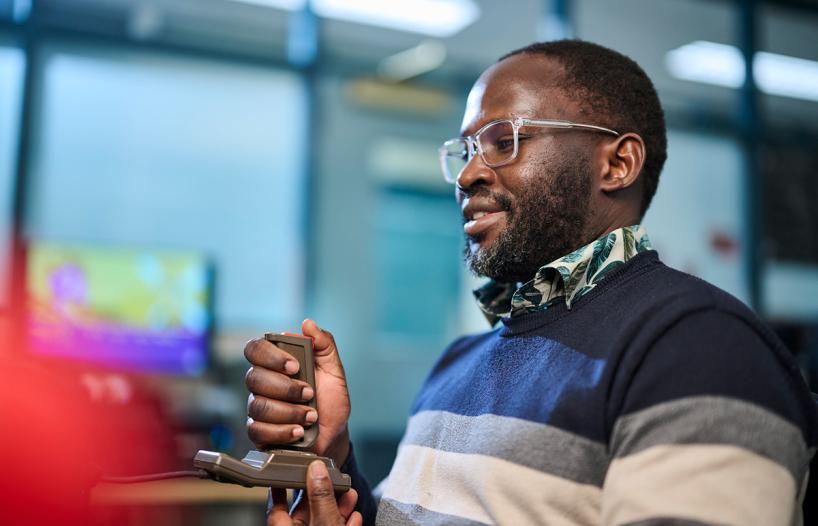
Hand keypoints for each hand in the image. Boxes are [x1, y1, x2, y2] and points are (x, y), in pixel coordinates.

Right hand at [245, 319, 351, 464]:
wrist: (334, 433)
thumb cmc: (331, 401)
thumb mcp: (334, 371)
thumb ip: (324, 345)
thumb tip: (308, 324)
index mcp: (276, 364)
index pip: (255, 349)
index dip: (271, 356)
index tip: (295, 366)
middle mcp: (263, 384)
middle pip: (254, 378)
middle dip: (287, 388)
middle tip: (310, 394)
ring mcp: (258, 408)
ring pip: (259, 406)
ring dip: (290, 411)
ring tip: (311, 416)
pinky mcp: (258, 433)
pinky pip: (258, 430)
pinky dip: (283, 431)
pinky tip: (298, 430)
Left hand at [268, 461, 362, 525]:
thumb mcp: (324, 522)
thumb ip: (321, 497)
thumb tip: (317, 471)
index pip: (276, 507)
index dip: (280, 488)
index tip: (283, 473)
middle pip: (308, 509)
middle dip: (323, 492)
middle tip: (330, 478)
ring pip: (326, 517)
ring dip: (340, 505)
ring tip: (350, 494)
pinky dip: (348, 521)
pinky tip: (354, 516)